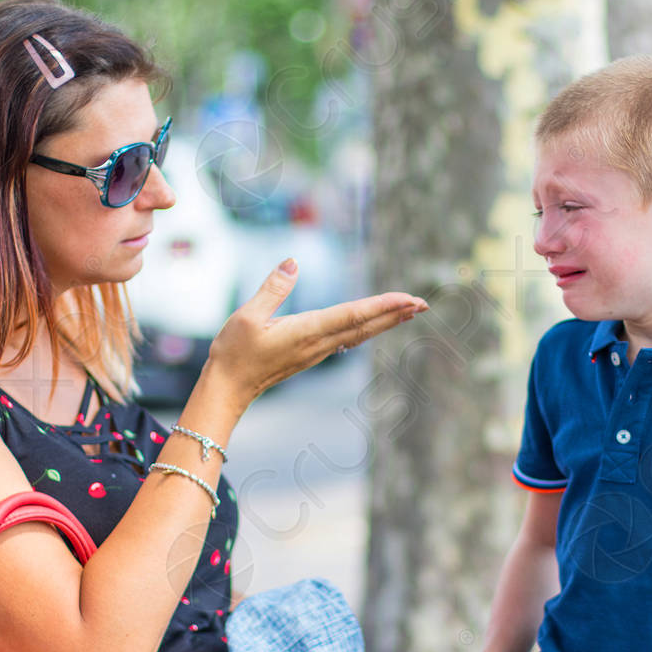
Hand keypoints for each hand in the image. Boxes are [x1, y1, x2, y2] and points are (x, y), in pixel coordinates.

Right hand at [208, 259, 427, 406]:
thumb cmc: (234, 353)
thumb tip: (292, 261)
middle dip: (396, 314)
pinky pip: (348, 339)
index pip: (353, 316)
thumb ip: (272, 288)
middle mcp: (318, 344)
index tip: (408, 299)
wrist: (227, 389)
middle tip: (424, 303)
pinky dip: (368, 328)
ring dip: (386, 321)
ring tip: (410, 311)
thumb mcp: (247, 316)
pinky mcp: (311, 354)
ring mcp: (316, 352)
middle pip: (366, 327)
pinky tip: (375, 324)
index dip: (383, 306)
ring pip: (360, 334)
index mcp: (306, 332)